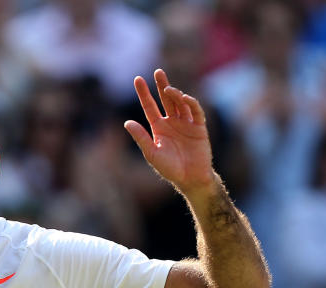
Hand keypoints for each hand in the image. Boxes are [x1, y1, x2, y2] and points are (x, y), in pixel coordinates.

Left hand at [124, 69, 215, 195]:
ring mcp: (186, 123)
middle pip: (166, 99)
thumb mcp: (152, 153)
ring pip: (180, 103)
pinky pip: (196, 112)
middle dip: (161, 85)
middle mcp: (172, 122)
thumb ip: (141, 137)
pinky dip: (191, 104)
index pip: (150, 106)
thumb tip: (126, 122)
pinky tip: (184, 98)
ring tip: (168, 89)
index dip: (144, 93)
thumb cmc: (170, 168)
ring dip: (175, 94)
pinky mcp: (199, 127)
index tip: (138, 79)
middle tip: (157, 71)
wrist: (190, 179)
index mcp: (159, 127)